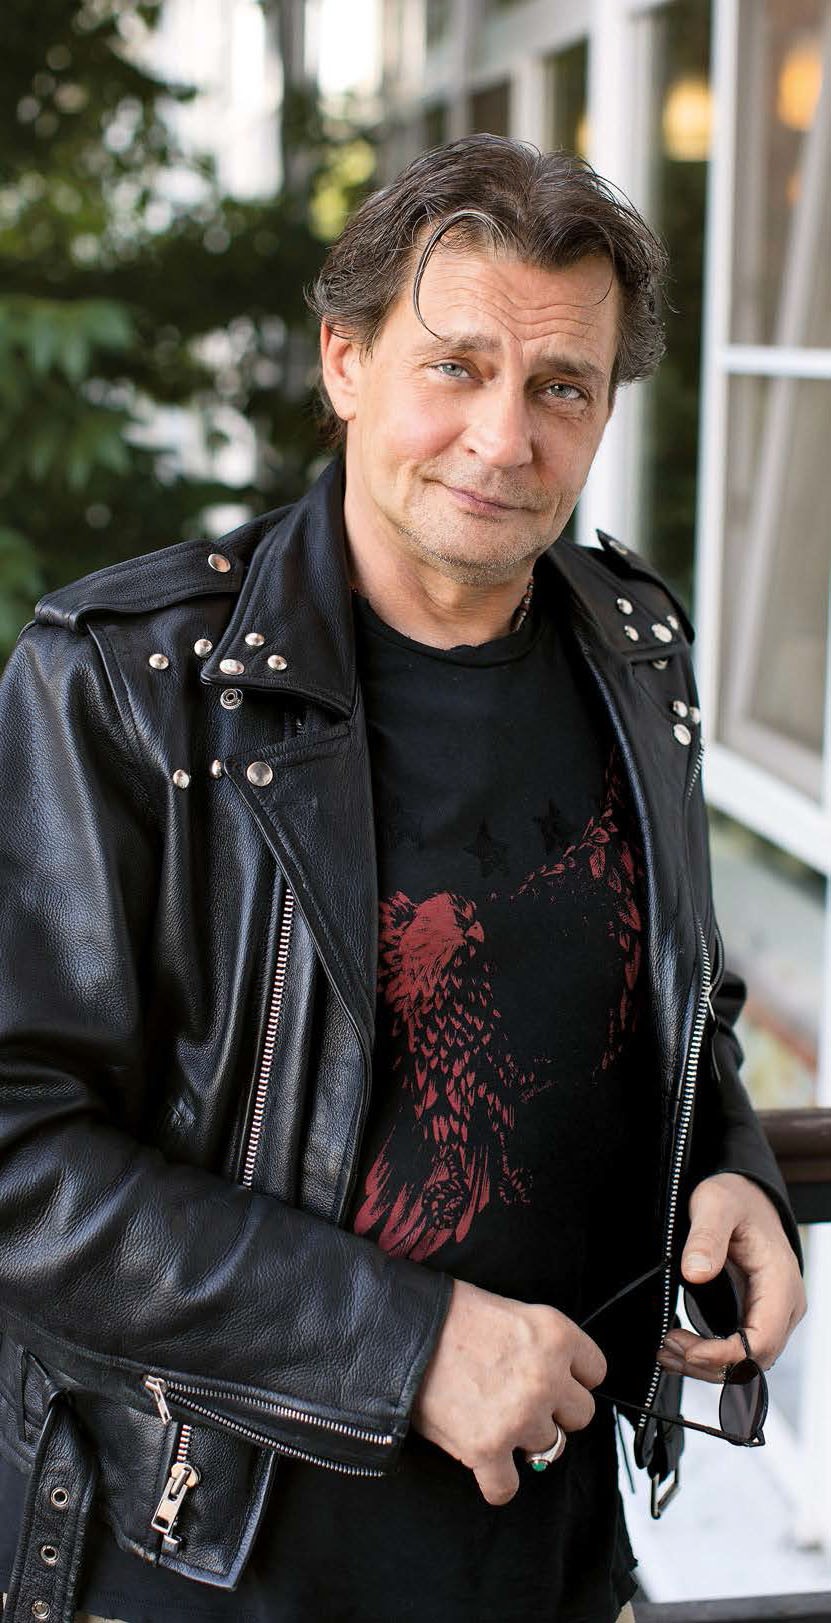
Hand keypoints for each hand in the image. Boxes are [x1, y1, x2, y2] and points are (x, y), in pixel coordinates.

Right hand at [411, 1277, 606, 1505]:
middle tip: (522, 1400)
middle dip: (554, 1411)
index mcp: (556, 1336)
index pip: (596, 1372)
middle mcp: (547, 1378)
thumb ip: (543, 1347)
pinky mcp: (488, 1449)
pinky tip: (486, 1464)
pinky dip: (495, 1481)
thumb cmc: (451, 1315)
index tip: (555, 1379)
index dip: (572, 1377)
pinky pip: (507, 1488)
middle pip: (580, 1415)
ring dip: (524, 1440)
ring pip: (549, 1448)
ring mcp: (520, 1417)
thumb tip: (556, 1377)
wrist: (404, 1330)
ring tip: (494, 1418)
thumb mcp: (513, 1311)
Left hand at [658, 1172, 806, 1382]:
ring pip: (746, 1363)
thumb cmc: (736, 1197)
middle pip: (754, 1360)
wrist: (745, 1195)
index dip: (726, 1356)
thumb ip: (706, 1237)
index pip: (762, 1341)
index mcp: (780, 1282)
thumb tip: (695, 1273)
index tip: (688, 1349)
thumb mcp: (715, 1204)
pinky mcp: (756, 1317)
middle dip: (709, 1363)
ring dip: (706, 1365)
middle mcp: (784, 1305)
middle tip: (667, 1345)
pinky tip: (679, 1350)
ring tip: (666, 1350)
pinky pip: (739, 1351)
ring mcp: (772, 1314)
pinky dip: (709, 1358)